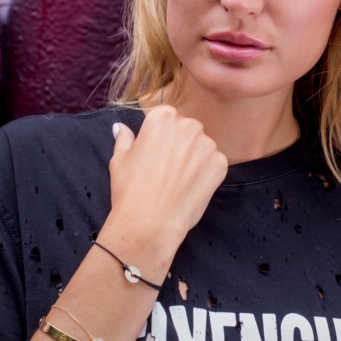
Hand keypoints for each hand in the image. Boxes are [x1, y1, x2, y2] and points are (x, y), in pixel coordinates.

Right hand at [107, 105, 227, 246]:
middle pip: (187, 129)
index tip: (155, 153)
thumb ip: (125, 138)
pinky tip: (190, 188)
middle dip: (180, 145)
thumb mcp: (120, 159)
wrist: (149, 223)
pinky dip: (206, 174)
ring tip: (177, 181)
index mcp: (163, 117)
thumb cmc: (131, 189)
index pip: (168, 118)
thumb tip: (120, 127)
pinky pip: (214, 163)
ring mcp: (207, 143)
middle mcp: (188, 124)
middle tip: (166, 169)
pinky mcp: (220, 163)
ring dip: (194, 158)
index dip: (161, 137)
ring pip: (202, 146)